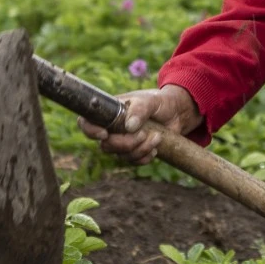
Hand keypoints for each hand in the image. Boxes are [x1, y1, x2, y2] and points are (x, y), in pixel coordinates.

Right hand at [77, 84, 202, 165]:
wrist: (178, 113)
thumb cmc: (161, 102)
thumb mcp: (151, 101)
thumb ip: (139, 109)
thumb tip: (129, 126)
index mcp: (110, 112)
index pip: (87, 122)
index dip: (90, 131)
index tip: (105, 134)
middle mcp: (113, 128)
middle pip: (105, 145)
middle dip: (125, 143)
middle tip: (144, 133)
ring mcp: (123, 141)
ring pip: (120, 156)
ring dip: (140, 150)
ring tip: (157, 137)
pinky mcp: (134, 151)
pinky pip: (133, 162)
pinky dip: (144, 158)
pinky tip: (156, 148)